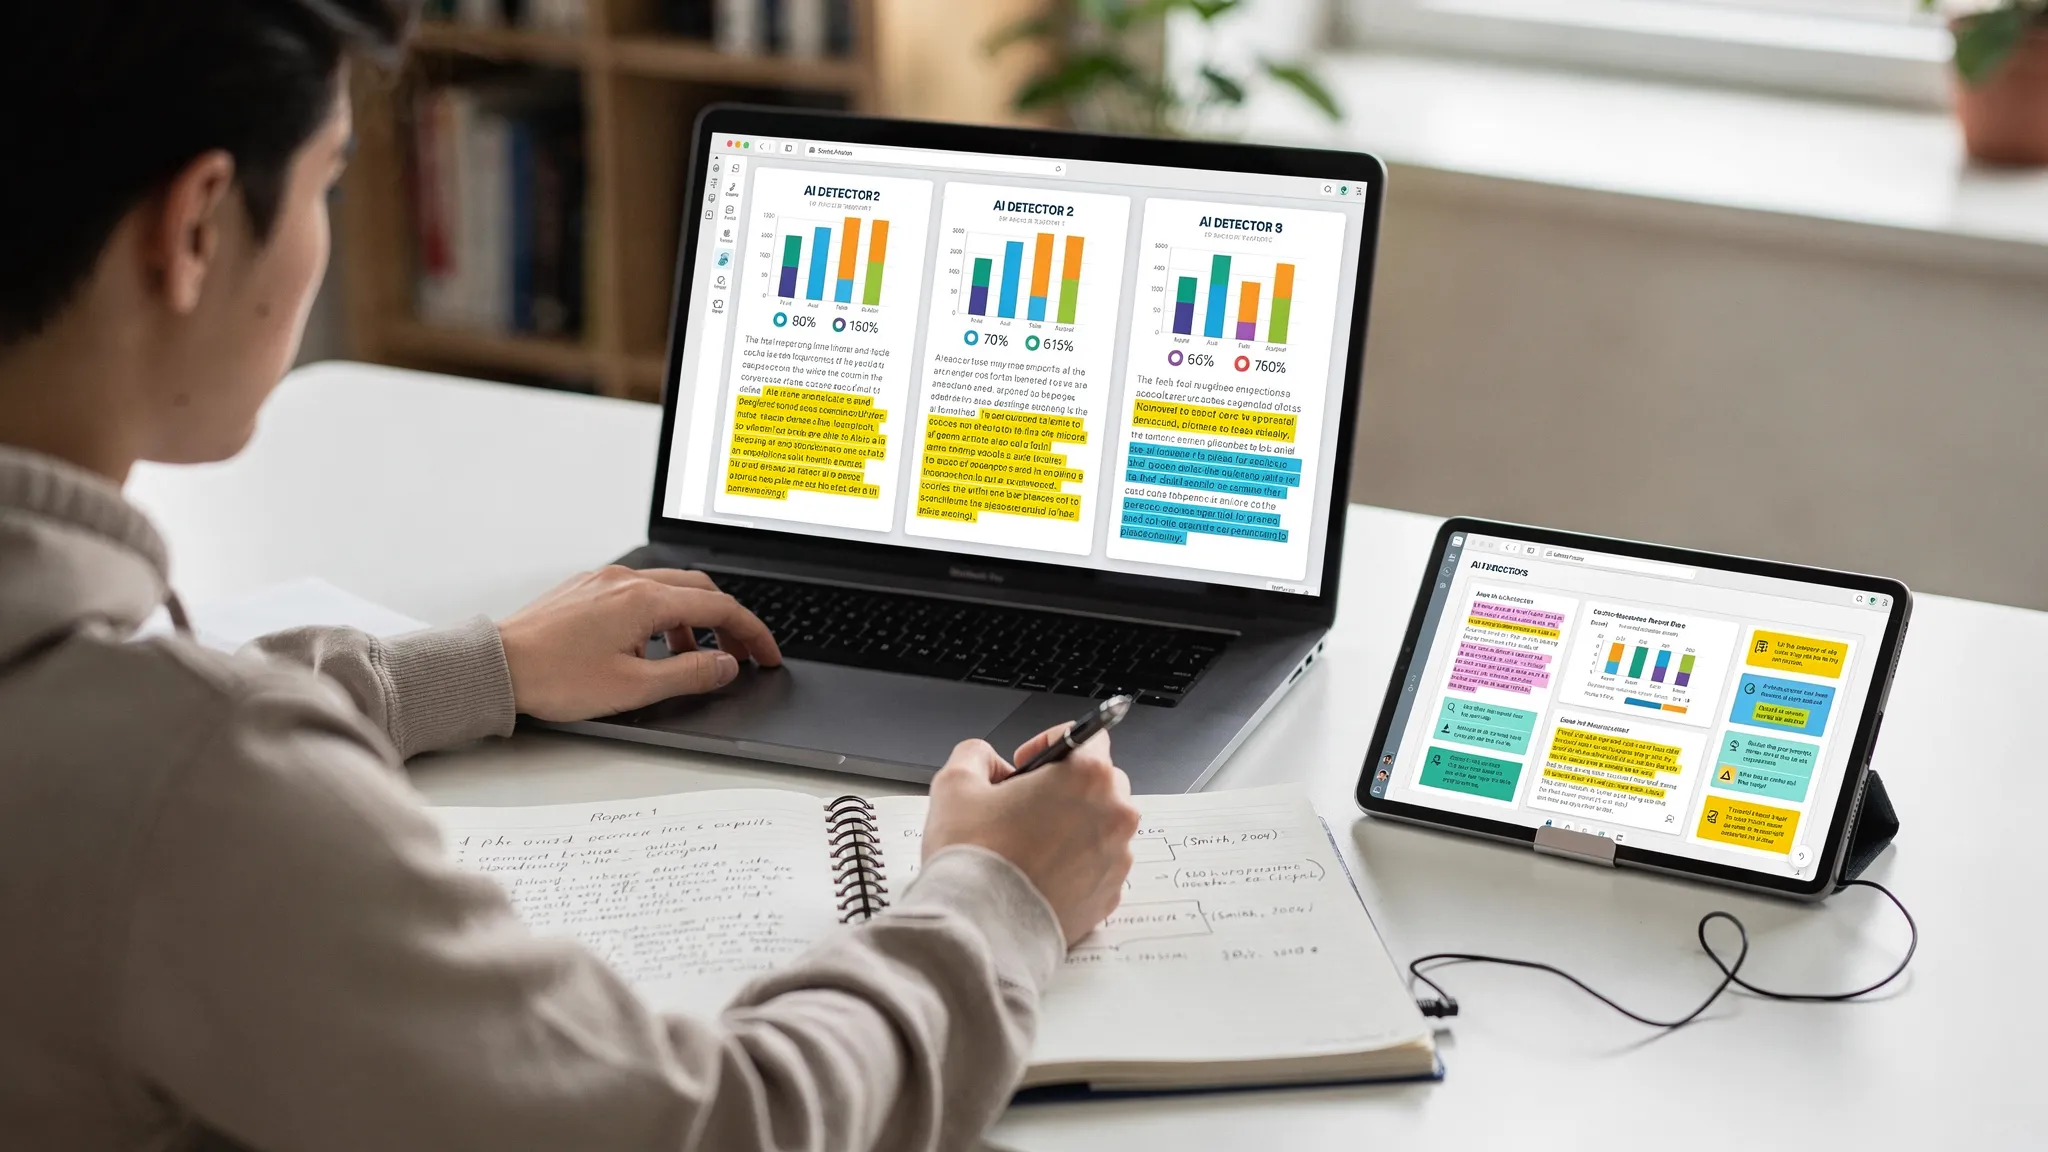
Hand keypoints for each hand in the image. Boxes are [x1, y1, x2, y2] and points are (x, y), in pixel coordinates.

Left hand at [497, 566, 781, 720]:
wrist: (495, 667)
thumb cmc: (553, 678)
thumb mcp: (633, 688)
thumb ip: (689, 675)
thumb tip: (726, 665)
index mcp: (644, 601)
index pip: (718, 607)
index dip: (752, 633)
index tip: (766, 656)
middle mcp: (626, 581)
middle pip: (698, 590)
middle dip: (727, 622)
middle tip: (740, 654)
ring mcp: (603, 581)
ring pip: (668, 590)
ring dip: (691, 621)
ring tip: (691, 660)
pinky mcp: (585, 589)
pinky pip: (638, 593)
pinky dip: (659, 616)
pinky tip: (649, 647)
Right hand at [922, 726, 1139, 946]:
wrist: (981, 928)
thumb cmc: (973, 858)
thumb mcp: (955, 784)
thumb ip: (975, 755)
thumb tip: (987, 761)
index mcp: (1086, 776)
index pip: (1089, 735)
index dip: (1051, 743)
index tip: (1027, 764)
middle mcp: (1114, 814)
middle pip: (1101, 782)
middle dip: (1066, 786)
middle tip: (1025, 804)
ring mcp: (1117, 858)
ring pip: (1102, 825)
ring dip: (1073, 825)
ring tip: (1028, 844)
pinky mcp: (1110, 894)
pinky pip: (1099, 865)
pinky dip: (1076, 863)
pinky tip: (1039, 872)